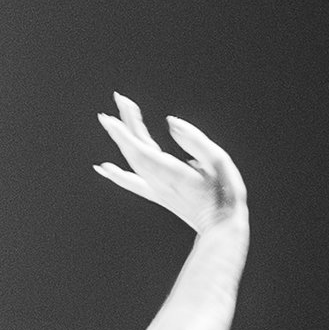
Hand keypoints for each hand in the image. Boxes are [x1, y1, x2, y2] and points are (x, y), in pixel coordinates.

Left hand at [95, 96, 245, 233]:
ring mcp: (156, 189)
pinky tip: (102, 167)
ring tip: (110, 119)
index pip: (140, 150)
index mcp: (171, 172)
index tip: (111, 117)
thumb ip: (195, 140)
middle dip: (124, 124)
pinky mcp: (158, 194)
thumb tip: (171, 122)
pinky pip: (131, 182)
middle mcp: (158, 181)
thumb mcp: (219, 162)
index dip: (125, 133)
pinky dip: (115, 173)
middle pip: (133, 150)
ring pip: (131, 161)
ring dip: (121, 139)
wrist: (221, 231)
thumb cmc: (226, 195)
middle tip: (119, 98)